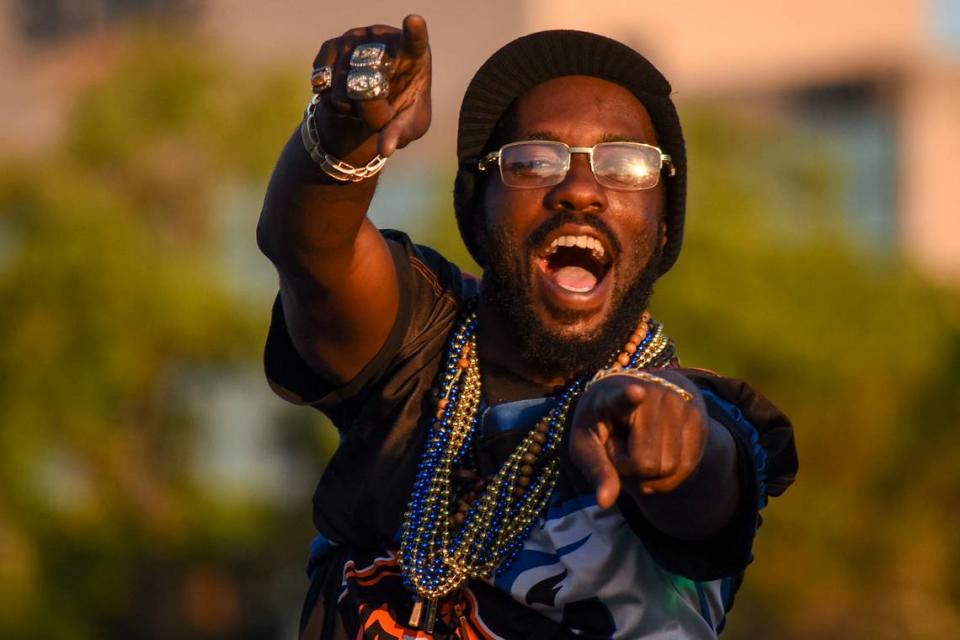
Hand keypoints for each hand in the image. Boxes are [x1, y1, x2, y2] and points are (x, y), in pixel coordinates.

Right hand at [312, 14, 431, 157]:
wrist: (369, 108)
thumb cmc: (400, 114)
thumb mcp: (407, 128)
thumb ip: (398, 134)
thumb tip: (384, 149)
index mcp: (415, 55)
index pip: (416, 41)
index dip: (414, 32)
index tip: (413, 20)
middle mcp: (384, 39)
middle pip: (370, 72)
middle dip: (367, 101)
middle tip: (375, 108)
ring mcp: (356, 38)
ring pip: (343, 76)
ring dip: (347, 102)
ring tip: (358, 106)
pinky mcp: (332, 45)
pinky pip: (323, 75)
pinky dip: (328, 95)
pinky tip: (340, 97)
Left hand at [569, 372, 708, 508]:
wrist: (635, 392)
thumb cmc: (604, 422)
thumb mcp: (586, 444)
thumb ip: (596, 470)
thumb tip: (604, 502)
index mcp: (613, 394)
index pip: (623, 397)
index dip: (629, 396)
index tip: (636, 391)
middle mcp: (653, 393)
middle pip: (646, 463)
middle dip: (632, 469)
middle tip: (623, 446)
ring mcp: (680, 404)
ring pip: (670, 469)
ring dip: (651, 473)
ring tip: (639, 445)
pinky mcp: (699, 419)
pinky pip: (687, 468)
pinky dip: (669, 475)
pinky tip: (658, 452)